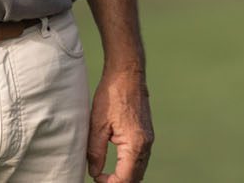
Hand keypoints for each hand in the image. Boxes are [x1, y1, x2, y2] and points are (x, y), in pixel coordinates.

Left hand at [87, 66, 152, 182]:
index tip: (95, 178)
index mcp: (135, 143)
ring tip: (106, 176)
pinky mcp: (147, 133)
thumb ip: (95, 152)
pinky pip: (141, 158)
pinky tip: (117, 165)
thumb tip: (94, 172)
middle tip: (101, 180)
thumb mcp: (97, 125)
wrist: (127, 72)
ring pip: (140, 169)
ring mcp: (149, 138)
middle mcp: (146, 143)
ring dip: (125, 177)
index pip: (124, 179)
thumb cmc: (111, 95)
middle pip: (135, 178)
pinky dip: (131, 167)